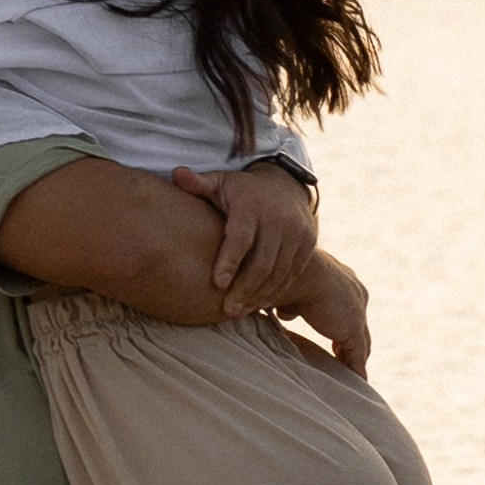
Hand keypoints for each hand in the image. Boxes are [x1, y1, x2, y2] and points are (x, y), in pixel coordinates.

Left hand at [172, 162, 318, 317]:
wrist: (286, 185)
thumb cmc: (241, 191)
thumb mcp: (221, 182)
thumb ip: (198, 183)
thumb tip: (176, 174)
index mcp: (252, 205)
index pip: (241, 237)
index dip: (229, 261)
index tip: (217, 283)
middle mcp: (278, 218)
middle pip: (262, 261)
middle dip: (244, 289)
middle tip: (227, 311)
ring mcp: (296, 232)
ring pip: (279, 271)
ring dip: (260, 295)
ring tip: (241, 311)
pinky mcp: (308, 243)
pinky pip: (293, 272)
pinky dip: (277, 290)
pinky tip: (260, 303)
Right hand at [277, 251, 370, 372]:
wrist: (303, 272)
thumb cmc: (287, 274)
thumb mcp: (288, 289)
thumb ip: (291, 303)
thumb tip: (284, 313)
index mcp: (341, 279)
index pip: (345, 308)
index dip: (339, 325)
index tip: (333, 339)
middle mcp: (355, 292)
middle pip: (358, 325)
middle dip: (350, 342)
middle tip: (342, 358)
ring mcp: (358, 312)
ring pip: (361, 342)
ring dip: (354, 359)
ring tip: (348, 375)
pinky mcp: (354, 330)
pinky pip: (358, 356)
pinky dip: (356, 370)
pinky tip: (356, 383)